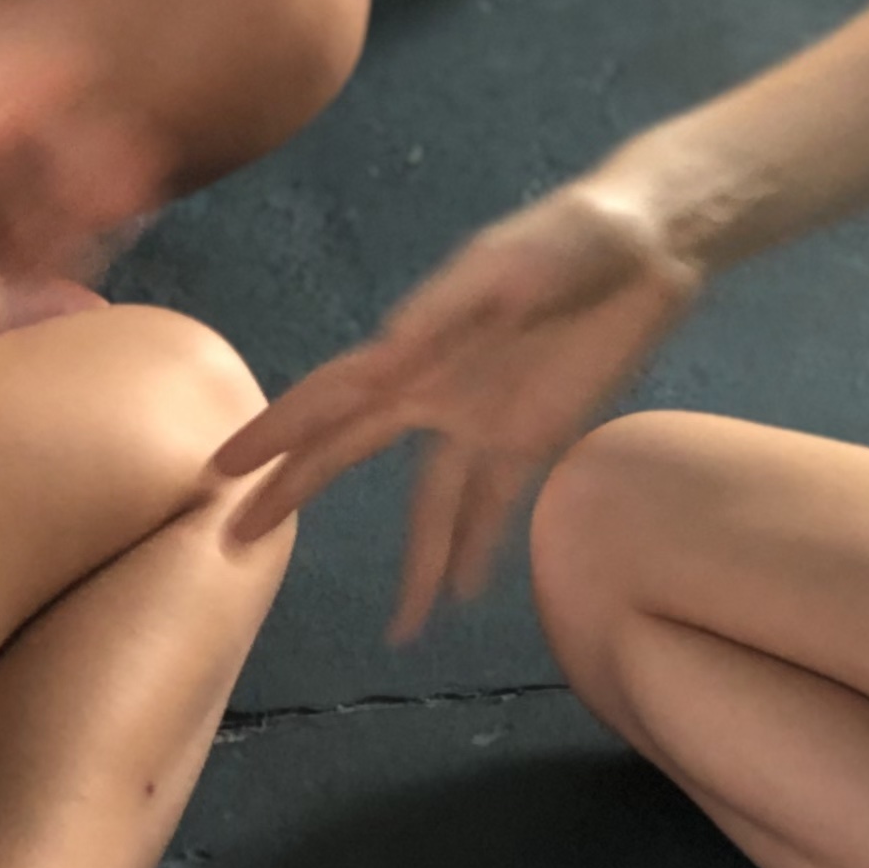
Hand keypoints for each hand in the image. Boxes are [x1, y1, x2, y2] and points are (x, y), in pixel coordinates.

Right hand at [209, 177, 707, 641]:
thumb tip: (382, 351)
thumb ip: (446, 309)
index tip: (219, 469)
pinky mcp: (535, 434)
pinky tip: (462, 594)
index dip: (272, 432)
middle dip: (293, 493)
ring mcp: (482, 417)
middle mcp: (433, 388)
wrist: (650, 244)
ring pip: (431, 503)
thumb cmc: (571, 238)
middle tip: (235, 542)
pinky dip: (479, 547)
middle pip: (348, 451)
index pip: (326, 396)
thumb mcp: (507, 267)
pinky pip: (496, 503)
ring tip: (401, 629)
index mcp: (415, 344)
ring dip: (416, 561)